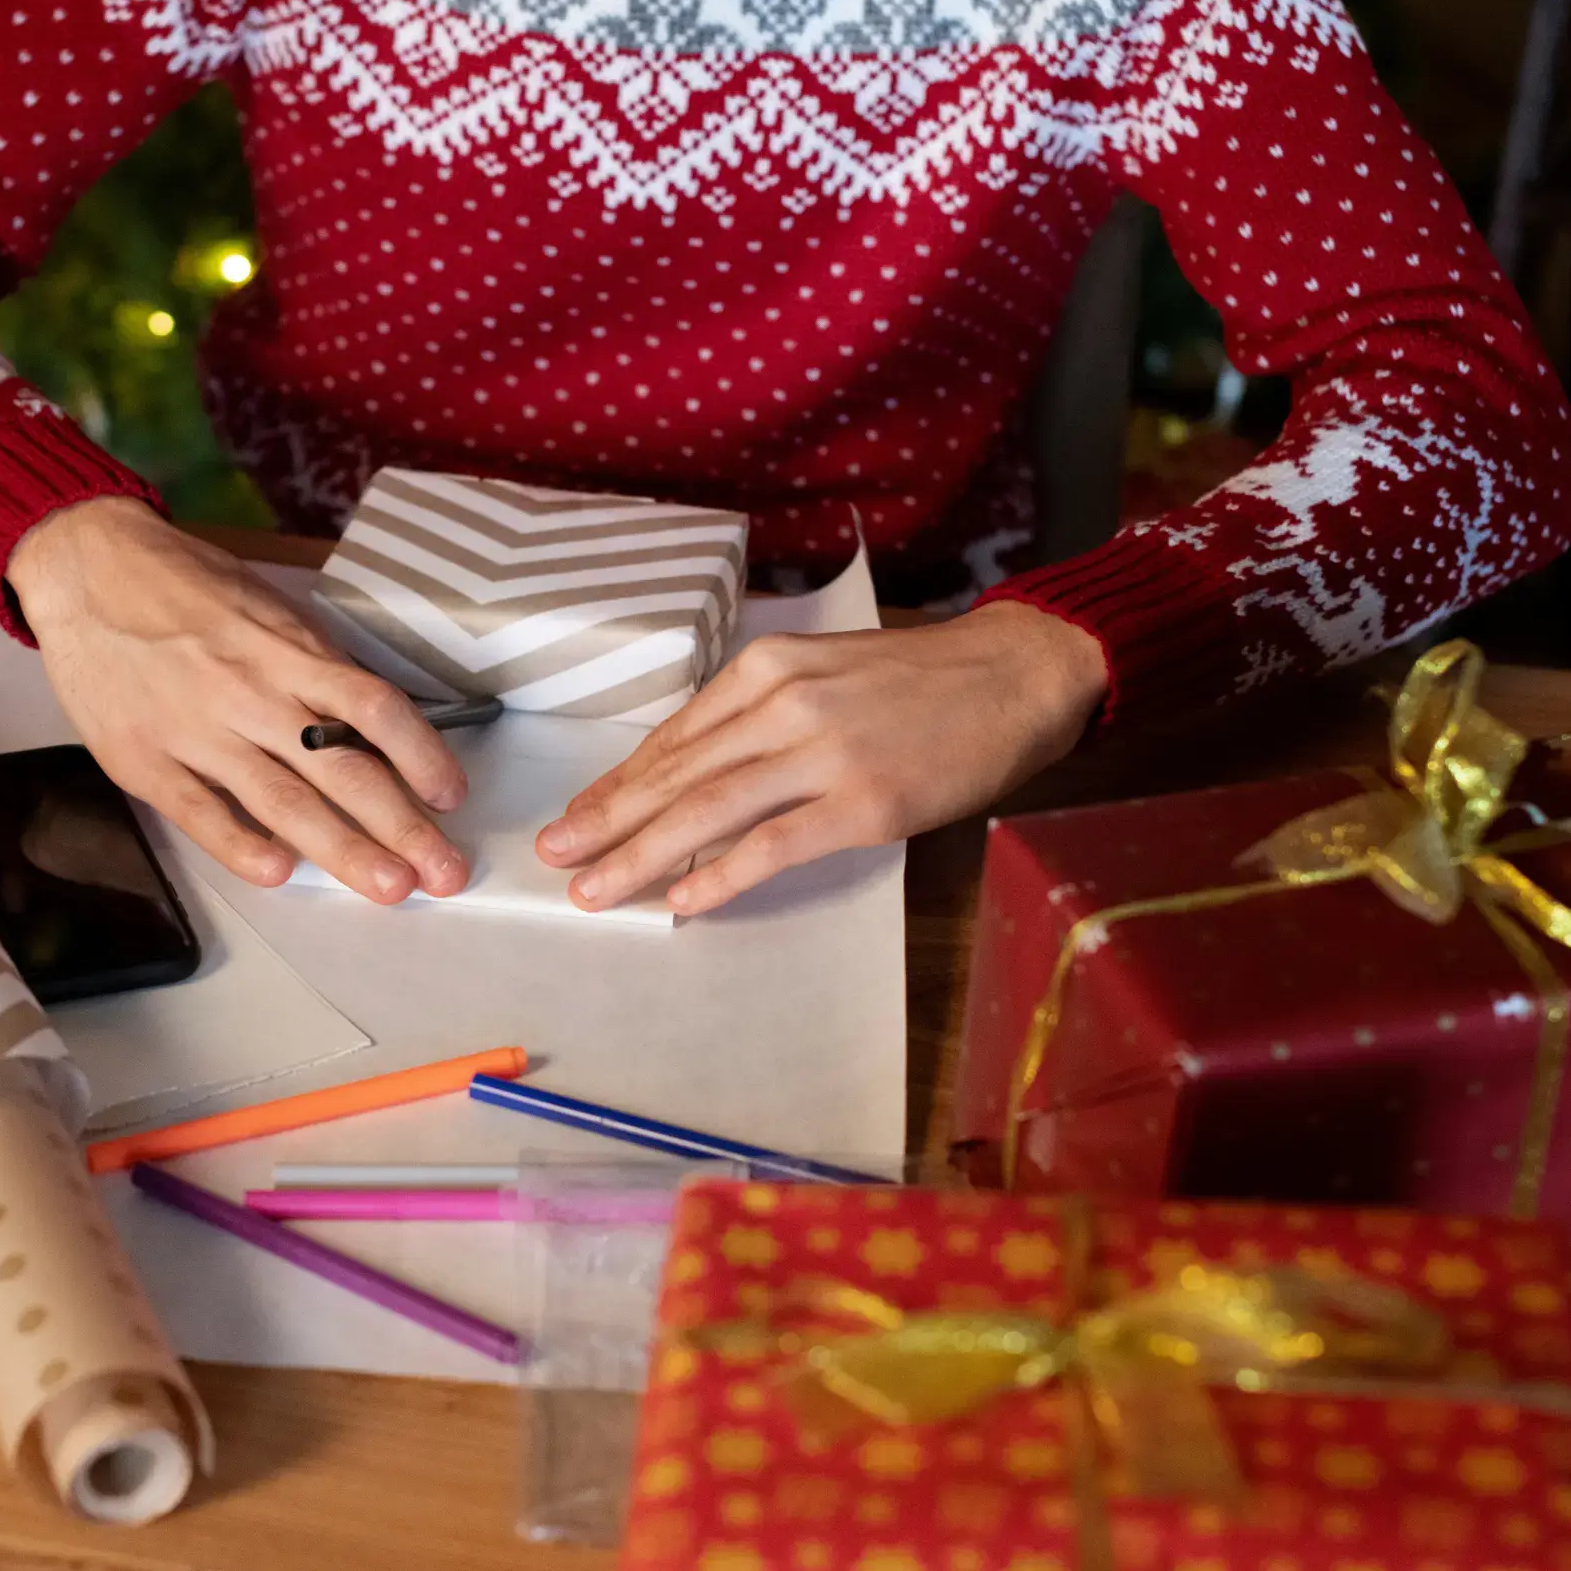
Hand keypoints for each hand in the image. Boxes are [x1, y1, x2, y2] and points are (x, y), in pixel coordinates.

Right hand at [7, 497, 469, 904]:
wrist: (85, 566)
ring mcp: (195, 728)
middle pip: (341, 768)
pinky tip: (279, 873)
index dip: (421, 754)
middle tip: (444, 872)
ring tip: (389, 887)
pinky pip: (201, 812)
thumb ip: (312, 664)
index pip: (372, 708)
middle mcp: (249, 691)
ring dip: (342, 850)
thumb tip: (371, 722)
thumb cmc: (183, 586)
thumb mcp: (263, 607)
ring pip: (283, 800)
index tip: (452, 795)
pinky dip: (241, 846)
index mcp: (286, 650)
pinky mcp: (142, 758)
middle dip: (402, 827)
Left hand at [537, 603, 1106, 915]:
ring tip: (593, 889)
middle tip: (555, 857)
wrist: (1015, 674)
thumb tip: (700, 773)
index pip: (674, 737)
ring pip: (706, 811)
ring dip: (640, 855)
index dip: (618, 783)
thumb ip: (763, 715)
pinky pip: (771, 846)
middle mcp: (783, 704)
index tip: (577, 817)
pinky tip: (681, 900)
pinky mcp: (862, 802)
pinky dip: (719, 875)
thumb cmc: (923, 681)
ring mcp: (822, 753)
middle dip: (607, 821)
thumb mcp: (826, 673)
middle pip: (675, 774)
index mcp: (766, 670)